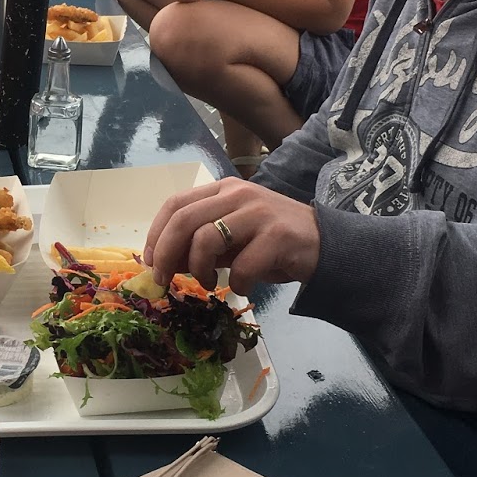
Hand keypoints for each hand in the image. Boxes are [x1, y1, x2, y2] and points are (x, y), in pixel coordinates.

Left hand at [143, 178, 320, 294]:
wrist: (326, 244)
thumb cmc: (272, 243)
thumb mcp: (232, 239)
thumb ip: (200, 245)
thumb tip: (163, 262)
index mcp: (223, 190)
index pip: (176, 204)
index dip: (155, 234)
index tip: (150, 261)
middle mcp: (238, 194)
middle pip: (184, 220)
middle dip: (166, 254)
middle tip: (164, 279)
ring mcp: (258, 213)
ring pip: (206, 240)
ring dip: (199, 270)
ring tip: (209, 282)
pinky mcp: (277, 235)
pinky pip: (241, 266)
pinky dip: (237, 283)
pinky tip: (244, 286)